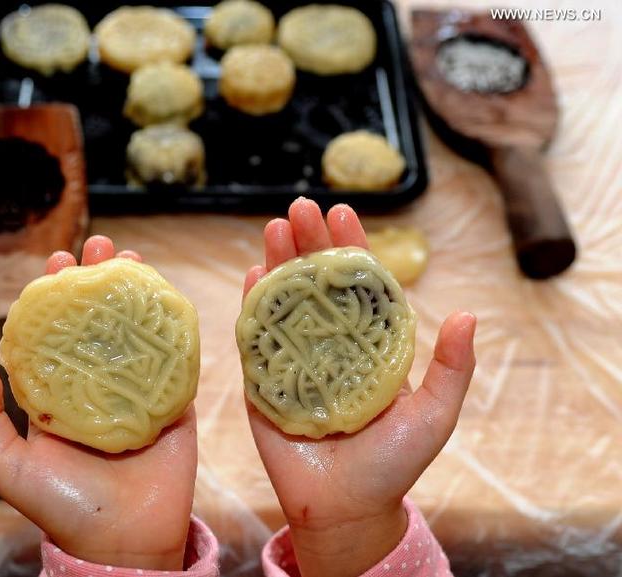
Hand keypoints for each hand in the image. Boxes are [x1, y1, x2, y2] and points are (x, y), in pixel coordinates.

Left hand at [0, 236, 196, 570]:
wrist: (125, 542)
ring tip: (135, 259)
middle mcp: (97, 384)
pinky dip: (175, 328)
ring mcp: (138, 390)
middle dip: (99, 280)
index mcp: (59, 393)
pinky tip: (172, 299)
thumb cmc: (62, 508)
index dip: (54, 295)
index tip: (56, 262)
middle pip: (98, 320)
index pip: (55, 332)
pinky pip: (177, 360)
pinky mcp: (174, 402)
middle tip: (101, 246)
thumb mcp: (7, 468)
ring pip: (137, 330)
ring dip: (137, 292)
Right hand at [242, 198, 475, 576]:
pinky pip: (255, 336)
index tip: (342, 212)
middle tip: (299, 207)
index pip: (360, 286)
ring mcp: (294, 358)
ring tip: (274, 227)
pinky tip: (253, 273)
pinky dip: (253, 304)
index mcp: (370, 344)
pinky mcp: (264, 380)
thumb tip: (470, 314)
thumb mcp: (435, 414)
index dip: (352, 247)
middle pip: (316, 284)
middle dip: (308, 244)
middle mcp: (331, 344)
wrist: (345, 508)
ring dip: (278, 262)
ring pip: (284, 301)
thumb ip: (452, 367)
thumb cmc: (394, 464)